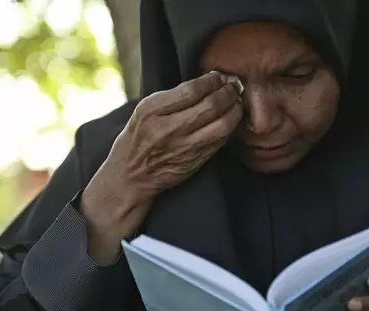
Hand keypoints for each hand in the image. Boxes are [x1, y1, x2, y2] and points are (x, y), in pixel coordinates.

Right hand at [81, 71, 242, 263]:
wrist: (131, 175)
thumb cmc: (138, 138)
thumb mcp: (144, 111)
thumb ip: (171, 97)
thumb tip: (205, 82)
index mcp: (152, 111)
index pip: (191, 90)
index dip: (211, 81)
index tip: (218, 76)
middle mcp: (168, 129)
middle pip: (210, 105)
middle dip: (228, 92)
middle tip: (234, 87)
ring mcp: (184, 147)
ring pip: (222, 124)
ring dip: (235, 110)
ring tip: (237, 102)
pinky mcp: (196, 160)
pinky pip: (221, 140)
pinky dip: (230, 127)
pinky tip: (231, 119)